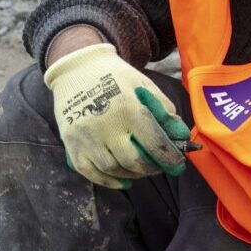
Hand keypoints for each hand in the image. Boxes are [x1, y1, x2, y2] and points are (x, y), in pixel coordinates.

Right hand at [42, 43, 191, 189]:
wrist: (77, 68)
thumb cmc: (116, 76)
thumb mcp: (144, 85)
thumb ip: (164, 111)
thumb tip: (180, 136)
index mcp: (128, 108)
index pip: (154, 143)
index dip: (170, 159)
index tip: (177, 164)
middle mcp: (105, 125)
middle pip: (133, 162)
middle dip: (152, 168)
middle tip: (159, 166)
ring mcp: (86, 137)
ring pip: (112, 170)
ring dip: (132, 175)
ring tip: (141, 169)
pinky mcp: (71, 143)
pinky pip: (90, 173)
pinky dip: (109, 182)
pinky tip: (123, 180)